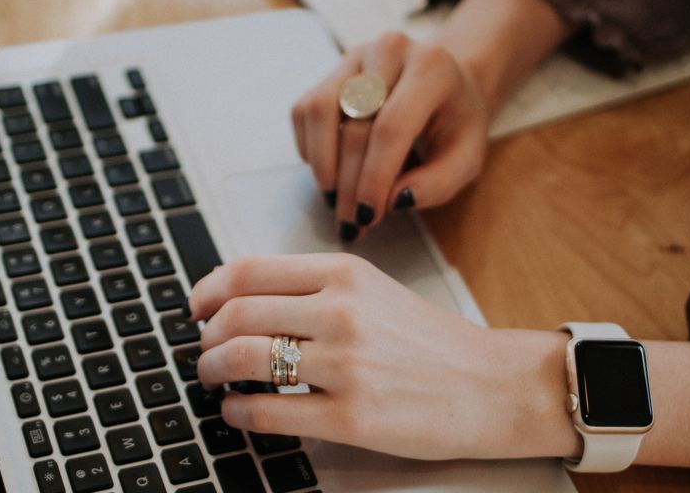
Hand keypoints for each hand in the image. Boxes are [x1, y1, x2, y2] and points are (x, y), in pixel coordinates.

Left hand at [187, 253, 575, 459]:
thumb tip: (244, 300)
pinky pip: (268, 412)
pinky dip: (237, 413)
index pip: (249, 270)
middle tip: (203, 349)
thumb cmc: (434, 342)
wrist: (493, 386)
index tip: (195, 306)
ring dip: (212, 370)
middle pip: (237, 314)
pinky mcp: (351, 417)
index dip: (208, 289)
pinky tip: (236, 413)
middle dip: (205, 336)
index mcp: (345, 274)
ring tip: (213, 379)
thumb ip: (314, 289)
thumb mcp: (375, 291)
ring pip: (244, 359)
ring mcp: (346, 365)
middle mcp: (342, 312)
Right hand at [291, 32, 489, 240]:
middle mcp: (390, 51)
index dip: (374, 177)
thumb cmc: (456, 124)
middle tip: (350, 222)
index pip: (391, 127)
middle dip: (349, 184)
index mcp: (432, 69)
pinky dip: (310, 148)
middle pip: (355, 125)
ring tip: (334, 199)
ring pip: (319, 111)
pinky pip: (305, 111)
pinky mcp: (332, 70)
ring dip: (322, 164)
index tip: (368, 216)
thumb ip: (438, 184)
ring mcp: (356, 56)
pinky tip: (331, 170)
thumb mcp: (466, 158)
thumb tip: (394, 201)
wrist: (446, 84)